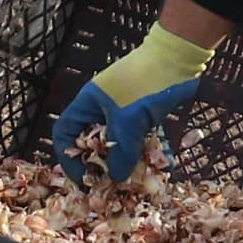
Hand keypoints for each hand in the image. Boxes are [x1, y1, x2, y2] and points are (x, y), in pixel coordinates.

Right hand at [53, 24, 214, 184]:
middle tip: (113, 184)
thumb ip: (121, 152)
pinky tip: (164, 165)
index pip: (65, 133)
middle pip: (92, 142)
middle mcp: (102, 108)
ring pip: (119, 143)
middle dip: (102, 165)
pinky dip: (150, 151)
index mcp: (88, 104)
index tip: (85, 178)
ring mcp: (124, 110)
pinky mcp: (144, 113)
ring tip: (139, 179)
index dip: (70, 157)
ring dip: (129, 161)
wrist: (177, 58)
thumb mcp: (128, 121)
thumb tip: (117, 178)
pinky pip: (141, 138)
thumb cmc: (144, 84)